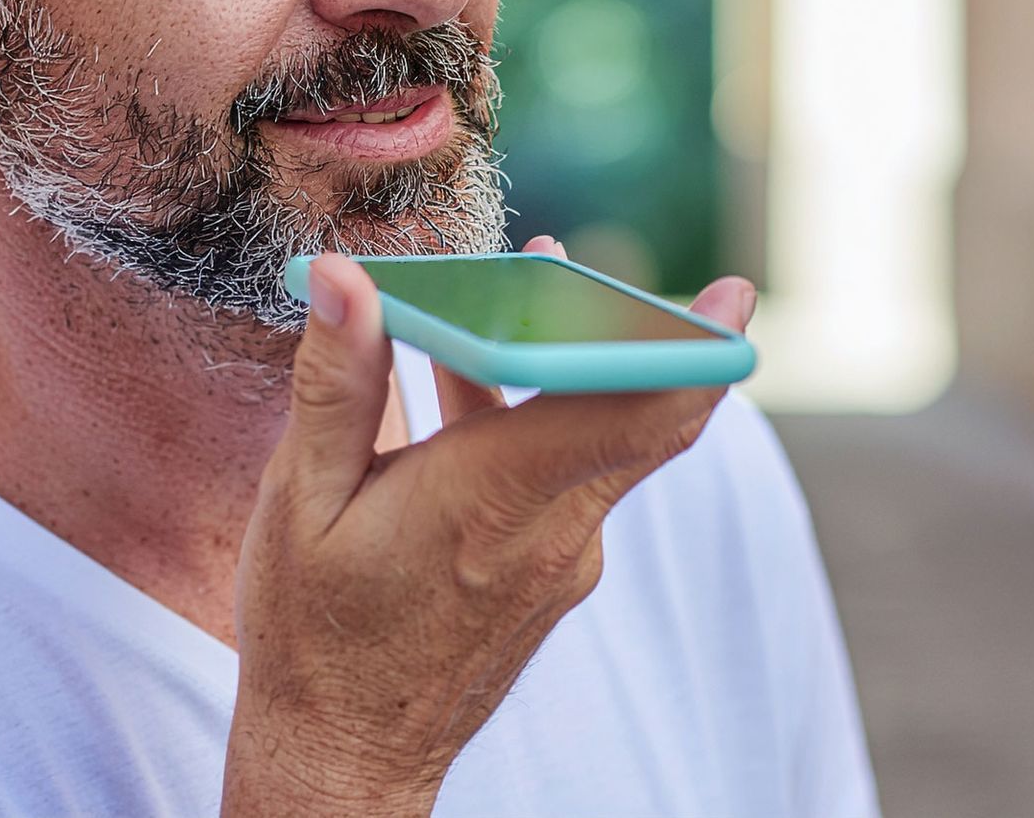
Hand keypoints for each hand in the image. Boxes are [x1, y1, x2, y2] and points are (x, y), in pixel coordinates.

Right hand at [220, 238, 756, 816]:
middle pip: (641, 417)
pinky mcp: (553, 572)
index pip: (628, 417)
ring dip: (585, 361)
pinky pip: (572, 471)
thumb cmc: (311, 635)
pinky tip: (479, 368)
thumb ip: (335, 381)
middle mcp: (548, 532)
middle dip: (657, 332)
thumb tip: (344, 275)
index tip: (734, 297)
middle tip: (676, 273)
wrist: (343, 760)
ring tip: (543, 273)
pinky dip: (549, 411)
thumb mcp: (300, 500)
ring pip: (605, 440)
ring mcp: (561, 559)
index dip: (691, 352)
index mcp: (489, 500)